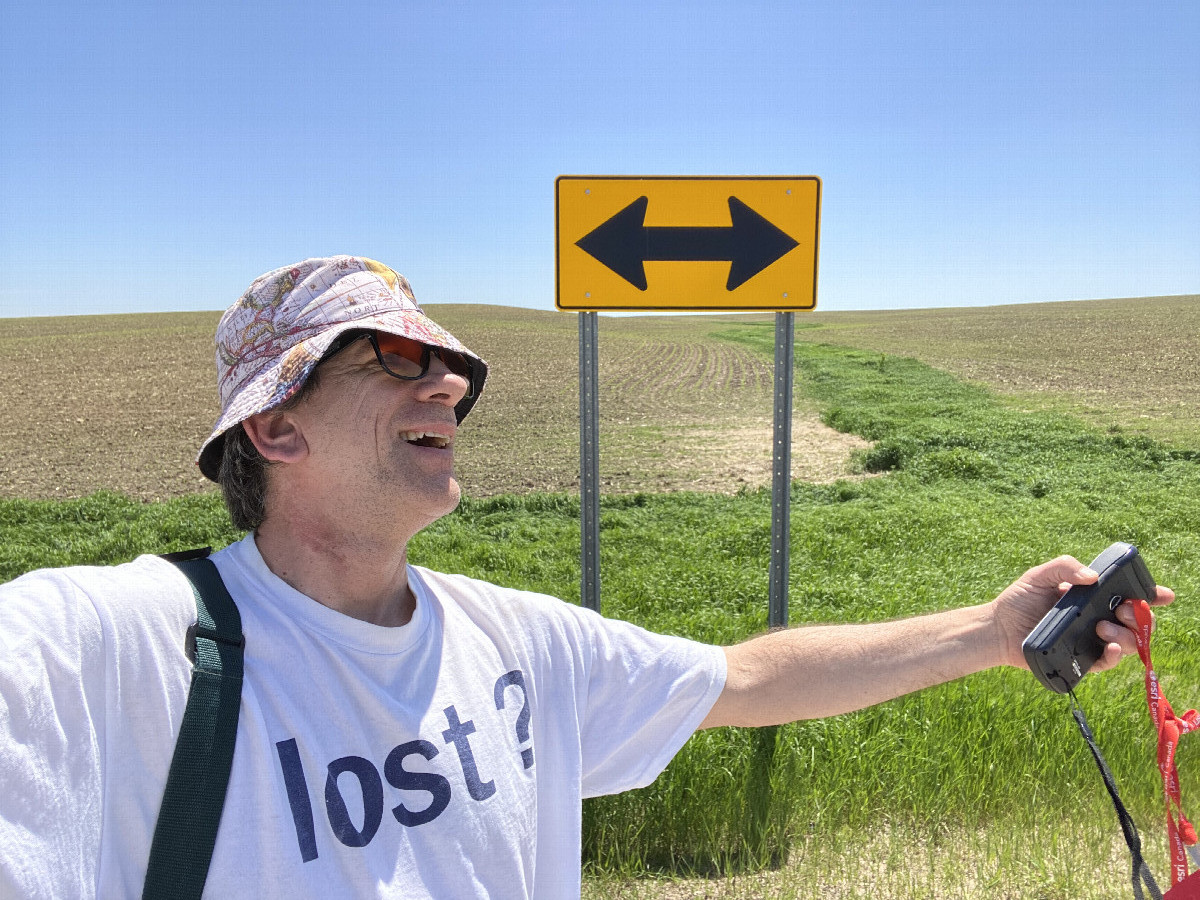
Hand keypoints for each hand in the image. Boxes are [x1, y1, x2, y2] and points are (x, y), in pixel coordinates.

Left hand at [989, 555, 1174, 670]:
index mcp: (1093, 597)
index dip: (1151, 595)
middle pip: (1136, 620)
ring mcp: (1092, 640)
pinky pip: (1107, 662)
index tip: (1163, 594)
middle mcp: (1098, 619)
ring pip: (1129, 642)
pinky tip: (1111, 647)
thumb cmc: (1019, 600)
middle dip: (1140, 614)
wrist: (998, 629)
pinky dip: (1115, 655)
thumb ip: (1064, 567)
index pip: (1128, 595)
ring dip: (1128, 635)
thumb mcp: (1039, 576)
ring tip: (1104, 627)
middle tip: (1122, 608)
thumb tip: (1093, 577)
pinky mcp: (1082, 660)